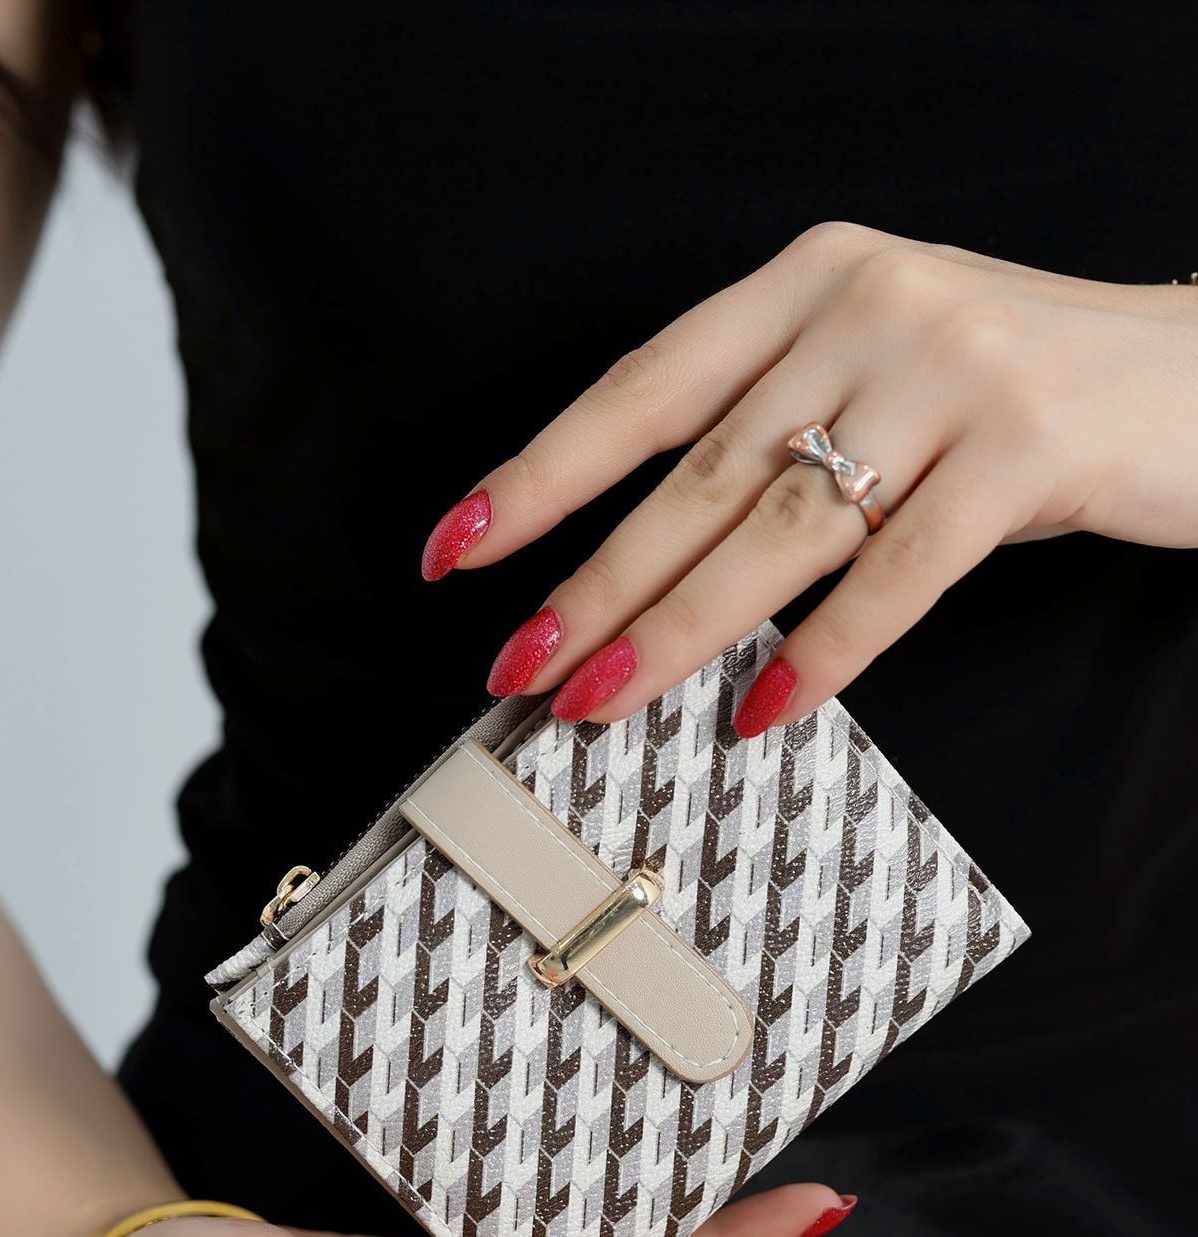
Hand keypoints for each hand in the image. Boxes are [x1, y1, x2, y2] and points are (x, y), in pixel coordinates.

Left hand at [429, 222, 1197, 731]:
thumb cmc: (1024, 388)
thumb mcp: (886, 372)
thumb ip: (783, 433)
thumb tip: (653, 567)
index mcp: (811, 281)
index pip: (644, 389)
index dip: (541, 476)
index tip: (459, 549)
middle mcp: (867, 308)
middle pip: (695, 473)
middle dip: (593, 582)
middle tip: (521, 663)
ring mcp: (948, 372)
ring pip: (778, 527)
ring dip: (677, 629)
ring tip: (601, 699)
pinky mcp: (1023, 448)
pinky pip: (896, 573)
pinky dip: (824, 650)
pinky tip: (765, 707)